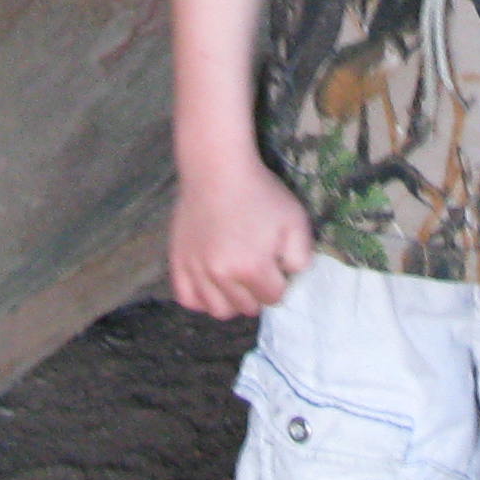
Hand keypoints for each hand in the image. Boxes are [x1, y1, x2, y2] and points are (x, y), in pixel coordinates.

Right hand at [169, 157, 314, 317]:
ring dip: (232, 300)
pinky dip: (201, 298)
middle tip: (257, 267)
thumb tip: (289, 277)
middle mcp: (221, 275)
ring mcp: (196, 270)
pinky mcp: (178, 262)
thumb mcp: (296, 221)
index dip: (279, 281)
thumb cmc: (260, 193)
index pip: (274, 298)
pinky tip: (212, 283)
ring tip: (236, 279)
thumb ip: (301, 258)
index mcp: (253, 268)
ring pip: (218, 310)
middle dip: (257, 292)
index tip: (275, 263)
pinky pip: (188, 299)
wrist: (217, 169)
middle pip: (247, 308)